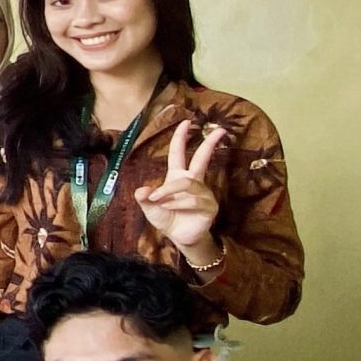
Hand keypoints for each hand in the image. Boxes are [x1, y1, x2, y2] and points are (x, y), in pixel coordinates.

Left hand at [136, 119, 225, 257]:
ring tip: (158, 200)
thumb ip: (144, 199)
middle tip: (219, 129)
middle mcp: (193, 181)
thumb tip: (141, 191)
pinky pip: (193, 200)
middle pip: (202, 158)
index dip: (181, 138)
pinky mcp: (209, 206)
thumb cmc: (167, 218)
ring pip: (187, 183)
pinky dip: (178, 204)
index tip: (186, 122)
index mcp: (178, 176)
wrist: (179, 238)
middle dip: (209, 143)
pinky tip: (172, 209)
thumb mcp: (150, 208)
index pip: (179, 153)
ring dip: (169, 191)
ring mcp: (203, 193)